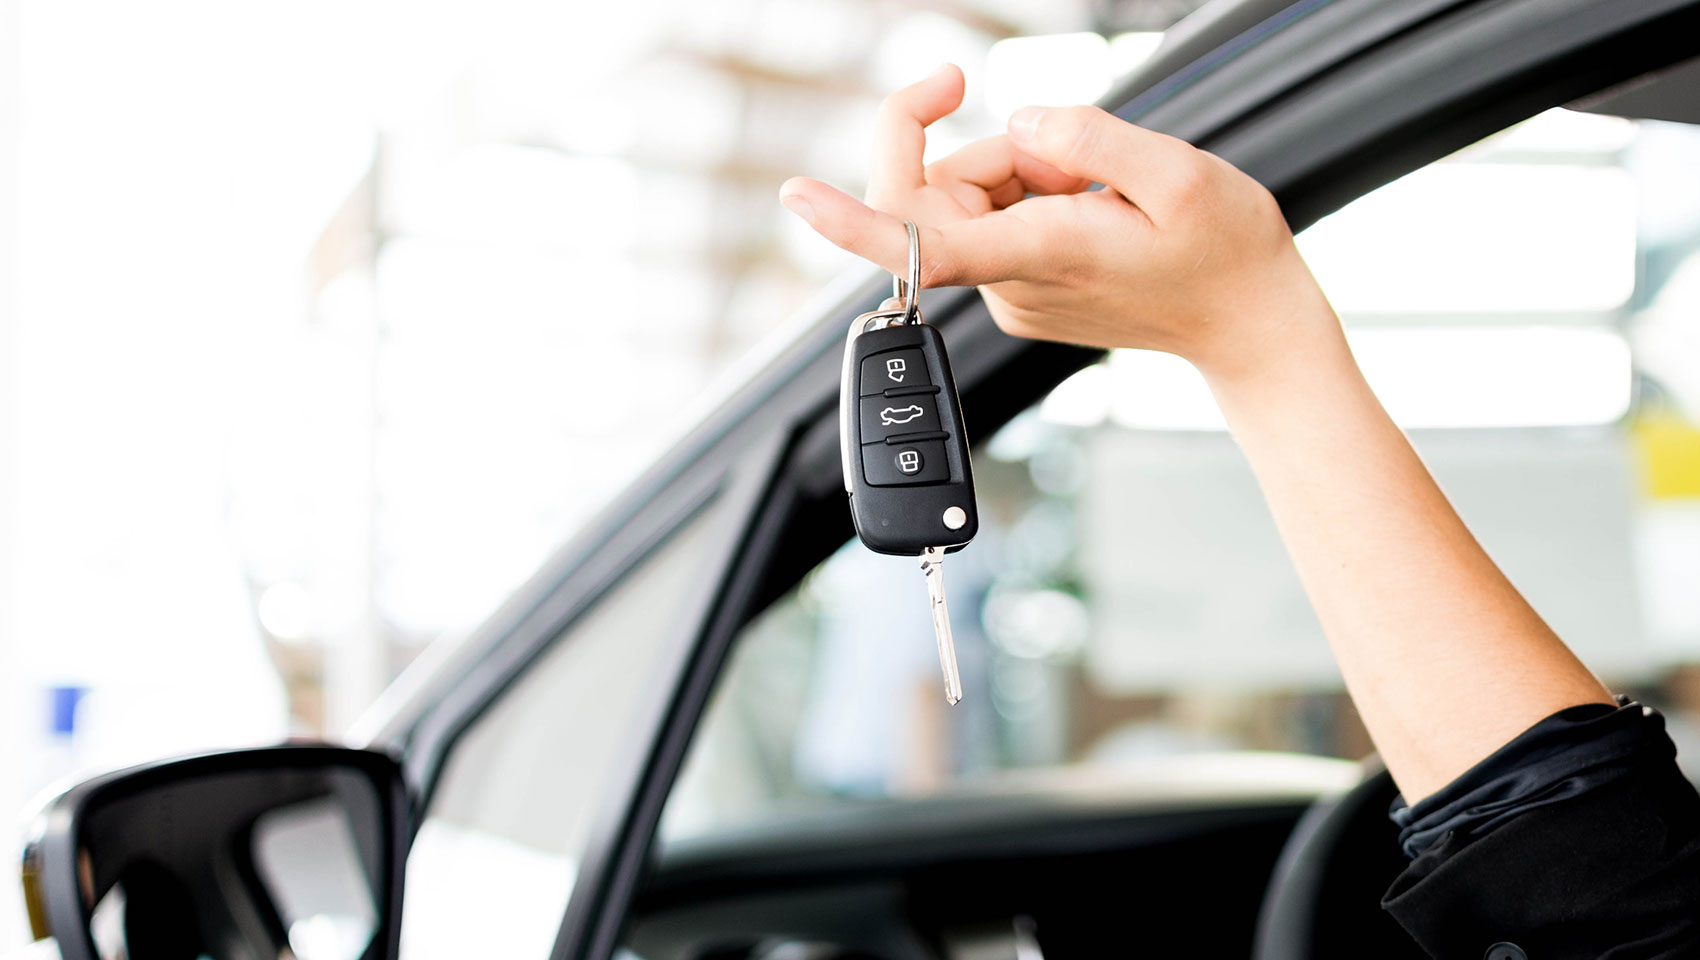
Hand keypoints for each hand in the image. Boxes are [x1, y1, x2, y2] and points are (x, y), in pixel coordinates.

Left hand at [778, 66, 1339, 382]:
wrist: (1247, 325)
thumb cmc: (1224, 253)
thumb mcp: (1181, 173)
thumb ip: (1091, 139)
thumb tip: (1023, 123)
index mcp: (1041, 254)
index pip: (922, 241)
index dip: (851, 220)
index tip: (795, 195)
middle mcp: (1009, 282)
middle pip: (938, 193)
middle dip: (993, 151)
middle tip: (1074, 155)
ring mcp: (1009, 292)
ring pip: (967, 201)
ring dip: (1022, 171)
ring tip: (1099, 192)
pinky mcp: (1017, 291)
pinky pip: (991, 221)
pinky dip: (1031, 196)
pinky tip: (1091, 211)